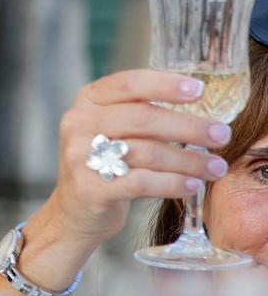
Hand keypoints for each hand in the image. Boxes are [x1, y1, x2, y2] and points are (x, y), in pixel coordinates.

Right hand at [25, 69, 229, 276]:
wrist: (75, 211)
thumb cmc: (108, 165)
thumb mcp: (116, 131)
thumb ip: (145, 115)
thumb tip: (205, 115)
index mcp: (89, 102)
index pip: (129, 84)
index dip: (165, 85)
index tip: (199, 91)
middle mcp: (79, 124)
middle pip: (141, 118)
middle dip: (188, 127)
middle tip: (221, 135)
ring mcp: (80, 157)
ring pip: (145, 152)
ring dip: (187, 160)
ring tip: (215, 167)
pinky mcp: (88, 188)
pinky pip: (140, 183)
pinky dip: (172, 184)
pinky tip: (191, 186)